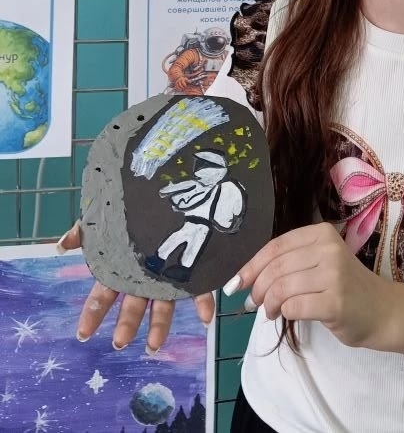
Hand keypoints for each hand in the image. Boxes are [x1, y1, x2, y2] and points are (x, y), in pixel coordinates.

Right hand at [57, 221, 215, 351]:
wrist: (174, 192)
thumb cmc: (138, 209)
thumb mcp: (107, 216)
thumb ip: (85, 230)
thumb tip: (60, 244)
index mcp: (123, 268)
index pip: (103, 294)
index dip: (93, 313)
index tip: (83, 333)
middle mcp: (145, 277)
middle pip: (133, 305)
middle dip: (126, 324)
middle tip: (120, 342)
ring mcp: (168, 276)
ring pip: (163, 305)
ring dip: (159, 325)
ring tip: (155, 345)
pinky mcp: (194, 270)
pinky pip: (200, 289)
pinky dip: (204, 303)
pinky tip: (207, 317)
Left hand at [227, 222, 391, 348]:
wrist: (382, 310)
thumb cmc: (345, 287)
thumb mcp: (320, 263)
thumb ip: (290, 263)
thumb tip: (244, 278)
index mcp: (322, 233)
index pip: (275, 246)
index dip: (251, 265)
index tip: (235, 283)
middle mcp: (328, 249)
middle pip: (276, 268)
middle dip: (257, 288)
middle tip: (252, 302)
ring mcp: (334, 275)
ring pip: (281, 288)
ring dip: (269, 304)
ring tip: (270, 312)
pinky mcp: (335, 302)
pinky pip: (294, 307)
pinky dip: (284, 313)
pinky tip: (286, 315)